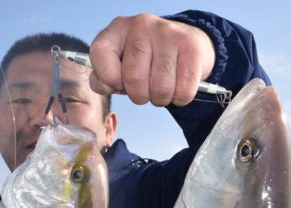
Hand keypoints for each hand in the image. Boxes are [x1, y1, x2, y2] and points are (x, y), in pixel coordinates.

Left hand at [89, 13, 215, 106]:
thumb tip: (103, 86)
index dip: (108, 79)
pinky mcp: (191, 45)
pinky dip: (180, 97)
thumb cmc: (148, 62)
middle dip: (140, 96)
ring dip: (161, 99)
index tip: (120, 83)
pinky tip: (179, 85)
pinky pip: (182, 90)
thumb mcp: (121, 67)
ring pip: (160, 88)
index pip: (99, 53)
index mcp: (117, 29)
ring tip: (163, 87)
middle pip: (133, 78)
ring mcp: (167, 32)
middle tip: (146, 89)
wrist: (186, 46)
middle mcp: (141, 25)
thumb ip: (104, 78)